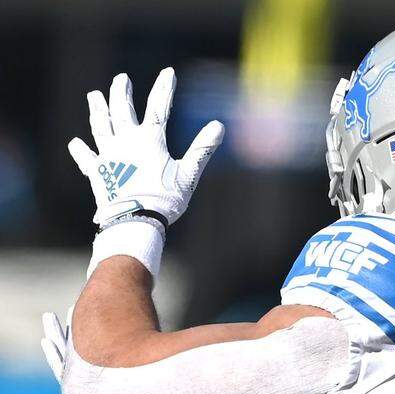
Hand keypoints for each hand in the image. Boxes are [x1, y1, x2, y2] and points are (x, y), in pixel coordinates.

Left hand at [69, 68, 223, 228]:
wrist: (135, 220)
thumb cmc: (165, 199)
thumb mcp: (188, 174)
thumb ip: (202, 149)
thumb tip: (219, 125)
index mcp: (150, 140)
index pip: (159, 107)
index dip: (165, 88)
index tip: (168, 72)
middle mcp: (125, 142)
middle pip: (122, 110)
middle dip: (121, 92)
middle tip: (121, 78)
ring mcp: (109, 156)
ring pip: (100, 126)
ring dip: (97, 110)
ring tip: (93, 95)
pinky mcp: (98, 173)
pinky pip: (87, 158)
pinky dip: (81, 150)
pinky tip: (75, 143)